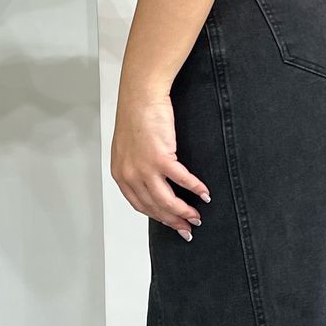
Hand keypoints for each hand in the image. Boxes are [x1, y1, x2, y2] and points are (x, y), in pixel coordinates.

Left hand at [111, 85, 210, 239]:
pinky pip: (181, 180)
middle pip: (154, 207)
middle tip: (188, 229)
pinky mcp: (160, 158)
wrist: (140, 96)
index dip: (159, 218)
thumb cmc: (136, 117)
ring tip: (197, 217)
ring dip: (184, 212)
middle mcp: (130, 175)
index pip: (140, 205)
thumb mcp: (129, 148)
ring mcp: (144, 168)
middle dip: (173, 221)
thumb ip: (137, 167)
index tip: (172, 224)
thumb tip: (152, 182)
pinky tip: (204, 194)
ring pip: (166, 201)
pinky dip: (195, 189)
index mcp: (121, 174)